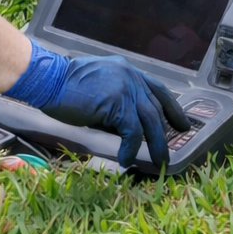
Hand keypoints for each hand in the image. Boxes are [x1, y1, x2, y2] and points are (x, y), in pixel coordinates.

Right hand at [4, 42, 188, 167]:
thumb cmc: (67, 86)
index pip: (158, 89)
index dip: (172, 107)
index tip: (181, 123)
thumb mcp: (99, 87)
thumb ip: (117, 100)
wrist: (50, 79)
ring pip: (149, 120)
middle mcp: (130, 76)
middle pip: (156, 107)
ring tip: (157, 163)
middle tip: (167, 153)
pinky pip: (131, 131)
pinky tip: (125, 159)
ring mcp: (124, 87)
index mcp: (127, 70)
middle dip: (165, 132)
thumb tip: (129, 128)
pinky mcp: (116, 102)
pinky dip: (130, 148)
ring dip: (155, 144)